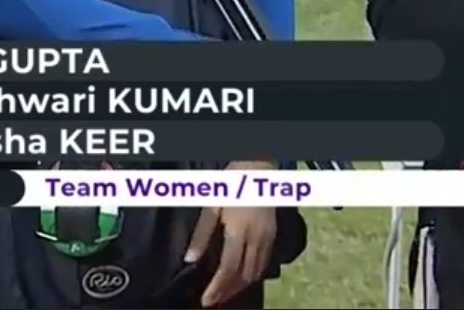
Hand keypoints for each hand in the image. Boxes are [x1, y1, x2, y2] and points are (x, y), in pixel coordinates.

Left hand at [184, 161, 277, 307]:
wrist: (260, 167)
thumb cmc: (232, 183)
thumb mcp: (212, 205)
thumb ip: (202, 234)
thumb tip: (190, 259)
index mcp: (238, 231)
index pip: (228, 269)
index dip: (217, 288)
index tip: (205, 300)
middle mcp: (256, 239)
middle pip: (244, 276)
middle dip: (228, 291)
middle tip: (213, 300)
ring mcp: (268, 238)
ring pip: (256, 272)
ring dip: (240, 286)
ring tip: (224, 293)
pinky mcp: (273, 235)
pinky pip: (264, 263)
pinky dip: (251, 275)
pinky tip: (241, 277)